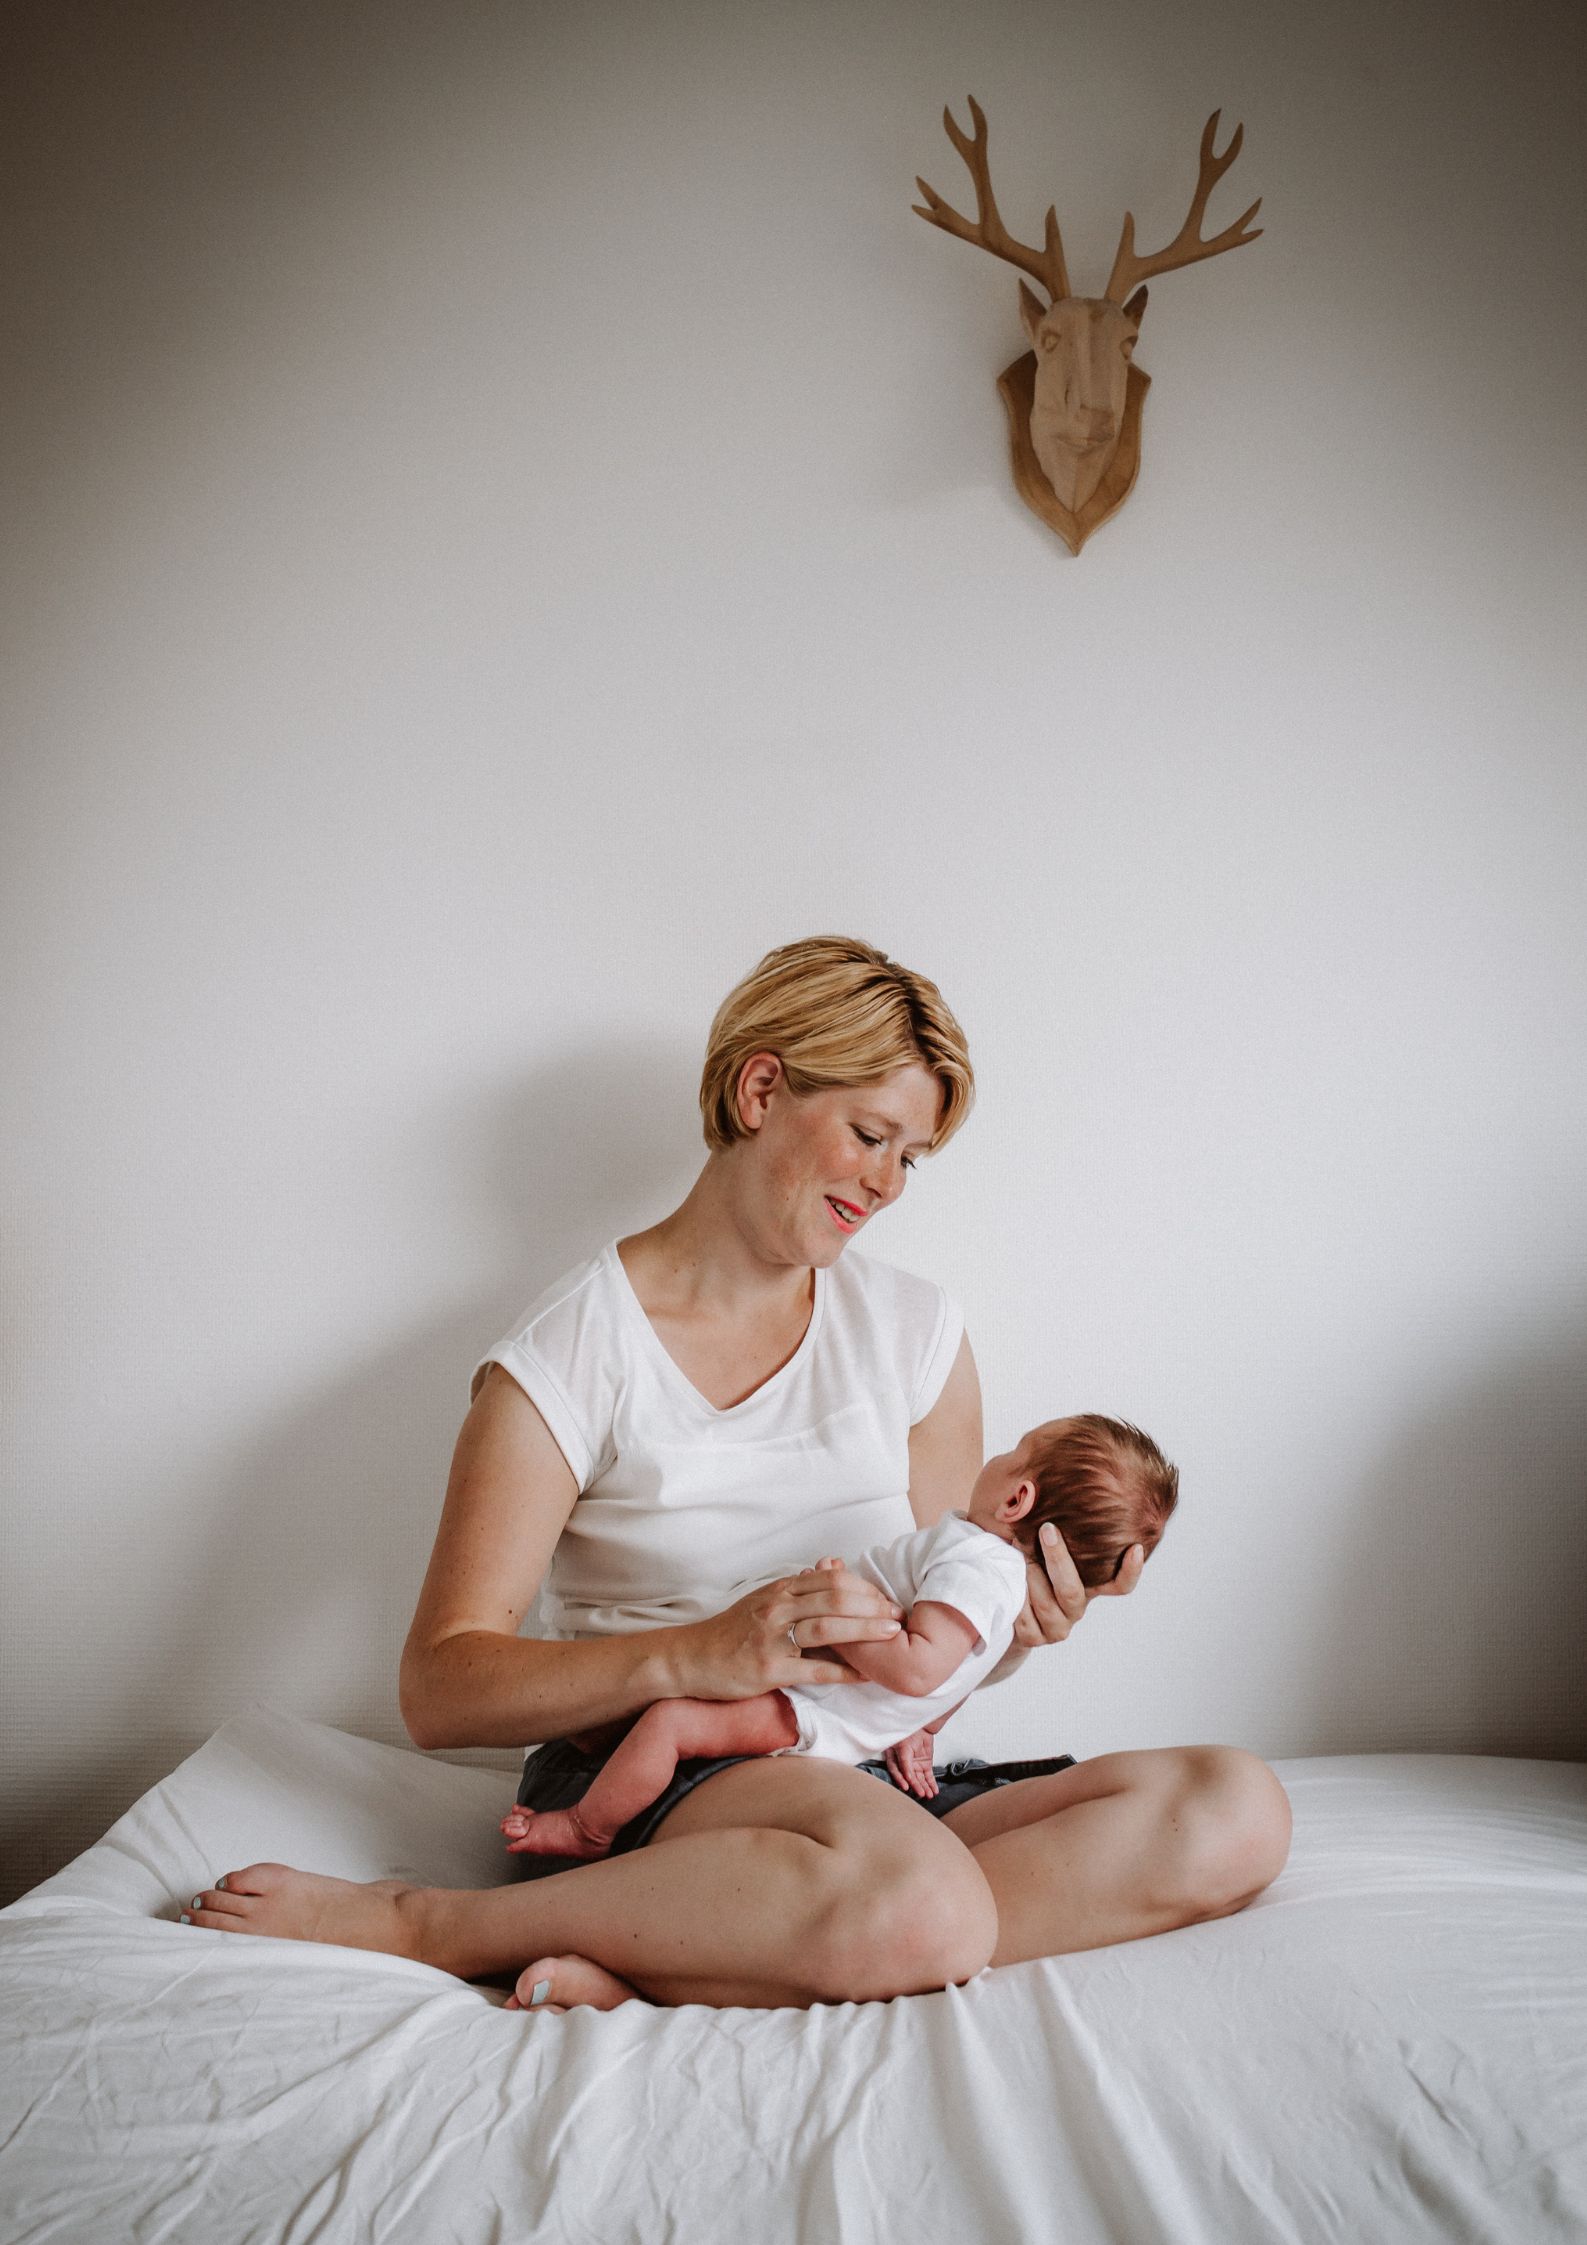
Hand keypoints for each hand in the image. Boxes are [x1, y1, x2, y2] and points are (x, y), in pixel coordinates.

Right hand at [681, 1556, 903, 1699]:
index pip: (831, 1579)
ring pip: (828, 1628)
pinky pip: (814, 1669)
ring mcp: (772, 1638)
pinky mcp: (769, 1670)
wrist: (691, 1659)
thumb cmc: (731, 1631)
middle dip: (873, 1606)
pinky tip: (865, 1675)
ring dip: (865, 1631)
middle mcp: (777, 1608)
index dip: (864, 1587)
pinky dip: (844, 1672)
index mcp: (780, 1590)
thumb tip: (833, 1568)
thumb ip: (798, 1589)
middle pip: (835, 1598)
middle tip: (899, 1616)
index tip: (886, 1598)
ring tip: (892, 1635)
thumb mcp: (763, 1601)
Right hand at [884, 1728, 938, 1798]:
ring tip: (929, 1795)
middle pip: (910, 1778)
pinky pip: (928, 1776)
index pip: (896, 1772)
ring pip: (920, 1779)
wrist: (923, 1724)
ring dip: (925, 1787)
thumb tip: (908, 1777)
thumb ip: (905, 1763)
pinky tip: (934, 1791)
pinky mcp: (925, 1764)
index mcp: (895, 1758)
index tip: (906, 1787)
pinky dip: (932, 1784)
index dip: (900, 1780)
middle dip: (916, 1786)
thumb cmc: (908, 1732)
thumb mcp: (904, 1747)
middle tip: (921, 1794)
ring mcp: (916, 1765)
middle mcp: (905, 1764)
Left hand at [1011, 1523, 1144, 1650]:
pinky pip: (1024, 1617)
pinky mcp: (1034, 1636)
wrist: (1004, 1603)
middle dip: (1058, 1558)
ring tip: (1018, 1549)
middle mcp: (1077, 1607)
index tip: (1135, 1547)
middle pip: (1072, 1590)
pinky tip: (1010, 1577)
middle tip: (1047, 1529)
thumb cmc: (1027, 1562)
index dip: (1131, 1571)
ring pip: (1046, 1603)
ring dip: (1030, 1574)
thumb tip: (1048, 1481)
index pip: (1119, 1585)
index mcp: (1088, 1586)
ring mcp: (1057, 1626)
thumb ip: (1054, 1525)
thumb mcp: (1043, 1545)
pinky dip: (1016, 1594)